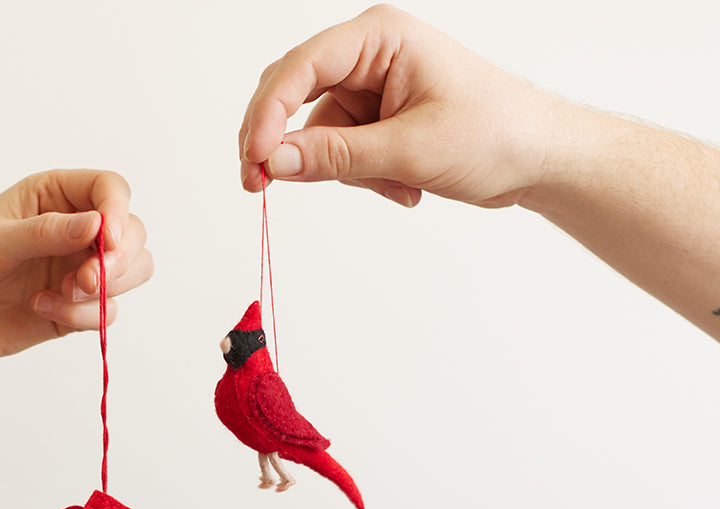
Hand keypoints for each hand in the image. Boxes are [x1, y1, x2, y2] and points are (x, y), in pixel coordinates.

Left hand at [0, 169, 152, 373]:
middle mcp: (72, 231)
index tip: (108, 241)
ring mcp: (75, 271)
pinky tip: (41, 308)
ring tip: (66, 293)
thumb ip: (47, 233)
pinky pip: (106, 313)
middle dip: (121, 259)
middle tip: (89, 280)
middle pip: (132, 234)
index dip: (118, 212)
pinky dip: (84, 316)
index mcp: (52, 196)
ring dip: (108, 288)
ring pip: (131, 274)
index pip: (109, 190)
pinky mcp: (73, 310)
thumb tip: (98, 225)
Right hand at [239, 5, 559, 208]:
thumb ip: (337, 156)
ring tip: (397, 184)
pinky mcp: (377, 123)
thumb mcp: (410, 149)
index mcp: (379, 38)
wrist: (538, 158)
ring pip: (318, 137)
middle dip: (285, 146)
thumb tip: (274, 163)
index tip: (254, 161)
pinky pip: (342, 156)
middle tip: (260, 186)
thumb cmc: (494, 133)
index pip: (299, 68)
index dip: (267, 115)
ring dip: (349, 173)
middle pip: (294, 97)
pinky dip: (366, 179)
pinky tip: (405, 187)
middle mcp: (369, 57)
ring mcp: (372, 91)